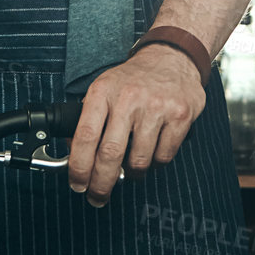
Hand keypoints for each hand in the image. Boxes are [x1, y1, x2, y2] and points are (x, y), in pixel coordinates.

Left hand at [69, 44, 204, 205]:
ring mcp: (157, 106)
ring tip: (131, 168)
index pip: (85, 136)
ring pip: (139, 160)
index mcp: (103, 91)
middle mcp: (129, 98)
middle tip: (98, 197)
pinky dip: (156, 162)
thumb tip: (74, 157)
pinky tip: (152, 152)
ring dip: (132, 173)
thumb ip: (88, 120)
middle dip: (101, 184)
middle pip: (110, 154)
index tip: (78, 184)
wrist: (172, 57)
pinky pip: (164, 155)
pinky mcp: (180, 115)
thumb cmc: (134, 79)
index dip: (79, 167)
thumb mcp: (104, 89)